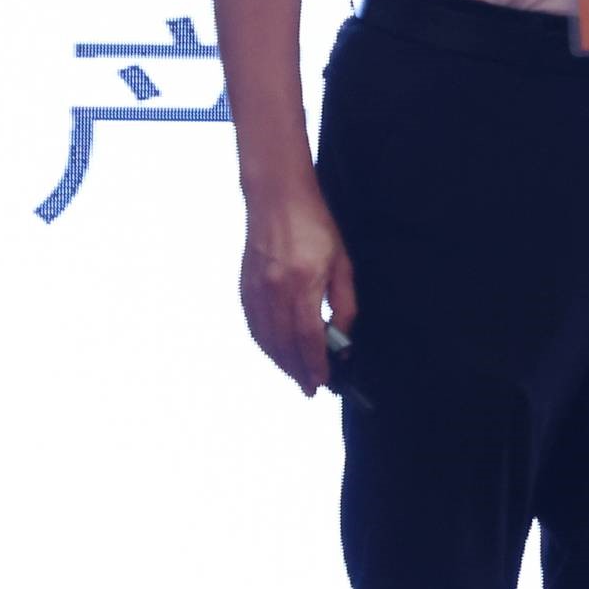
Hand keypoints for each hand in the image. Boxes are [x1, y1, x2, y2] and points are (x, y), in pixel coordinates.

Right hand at [239, 178, 355, 395]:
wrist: (277, 200)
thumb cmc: (316, 227)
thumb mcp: (342, 262)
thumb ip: (344, 303)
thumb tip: (342, 338)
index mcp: (303, 284)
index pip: (308, 338)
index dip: (315, 364)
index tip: (322, 382)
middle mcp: (275, 291)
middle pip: (285, 345)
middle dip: (298, 371)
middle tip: (310, 389)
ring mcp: (256, 290)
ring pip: (266, 340)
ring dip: (280, 363)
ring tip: (295, 375)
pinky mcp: (245, 287)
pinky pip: (253, 326)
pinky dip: (265, 345)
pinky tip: (275, 353)